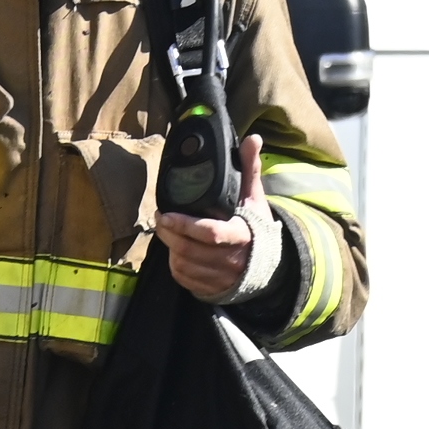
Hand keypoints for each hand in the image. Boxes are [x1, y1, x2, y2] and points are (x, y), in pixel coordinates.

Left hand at [157, 136, 267, 302]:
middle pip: (190, 250)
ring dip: (170, 248)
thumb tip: (252, 139)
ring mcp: (221, 278)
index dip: (185, 225)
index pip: (211, 234)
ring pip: (185, 265)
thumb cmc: (256, 228)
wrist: (269, 266)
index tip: (166, 214)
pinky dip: (175, 266)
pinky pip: (185, 279)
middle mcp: (232, 261)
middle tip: (160, 219)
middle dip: (170, 234)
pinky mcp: (211, 289)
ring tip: (166, 232)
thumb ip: (250, 169)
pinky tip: (174, 251)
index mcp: (242, 237)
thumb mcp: (255, 199)